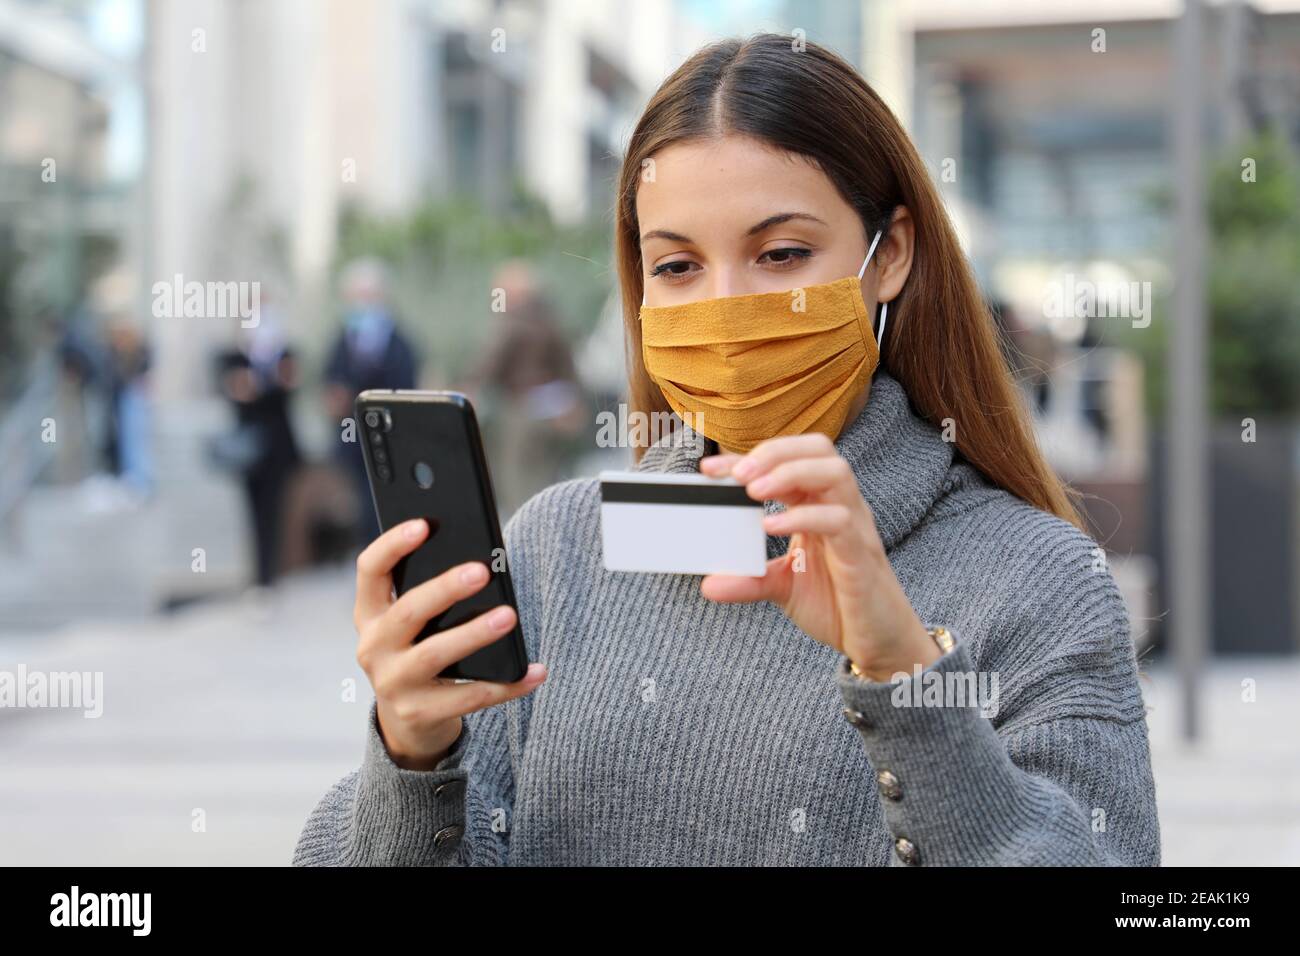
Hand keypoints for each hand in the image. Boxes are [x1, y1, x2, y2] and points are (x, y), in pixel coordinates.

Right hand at [354, 519, 546, 769]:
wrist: (408, 723)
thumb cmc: (419, 652)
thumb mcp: (411, 625)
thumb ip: (428, 594)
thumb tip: (480, 563)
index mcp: (369, 614)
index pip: (370, 570)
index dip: (392, 545)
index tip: (424, 524)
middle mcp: (373, 647)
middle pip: (408, 610)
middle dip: (445, 589)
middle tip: (481, 571)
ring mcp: (393, 683)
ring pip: (435, 654)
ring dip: (474, 633)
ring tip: (509, 616)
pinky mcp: (420, 713)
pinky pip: (470, 696)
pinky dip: (507, 684)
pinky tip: (536, 672)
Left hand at [699, 434, 938, 681]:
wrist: (878, 640)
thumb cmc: (837, 604)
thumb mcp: (781, 588)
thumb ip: (748, 581)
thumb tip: (708, 584)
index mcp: (818, 504)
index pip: (788, 461)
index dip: (750, 457)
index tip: (709, 469)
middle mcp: (839, 505)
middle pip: (818, 449)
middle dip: (775, 453)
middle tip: (737, 474)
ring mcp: (854, 526)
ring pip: (835, 472)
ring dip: (790, 473)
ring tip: (754, 490)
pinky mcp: (861, 554)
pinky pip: (839, 520)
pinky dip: (804, 517)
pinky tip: (773, 527)